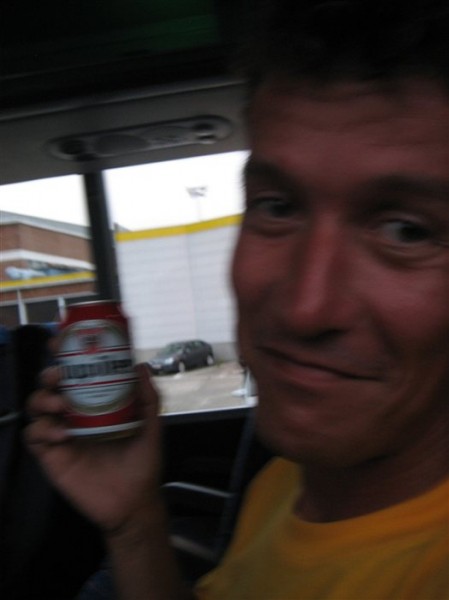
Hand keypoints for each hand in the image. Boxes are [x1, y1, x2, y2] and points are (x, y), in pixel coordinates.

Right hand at [26, 363, 161, 534]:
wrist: (133, 502)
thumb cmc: (142, 462)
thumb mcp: (151, 426)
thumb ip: (149, 398)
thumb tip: (140, 366)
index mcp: (96, 403)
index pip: (76, 374)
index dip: (65, 356)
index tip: (61, 341)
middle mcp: (75, 414)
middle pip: (51, 385)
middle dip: (50, 374)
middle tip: (59, 374)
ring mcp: (60, 433)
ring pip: (36, 406)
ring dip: (43, 399)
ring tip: (61, 404)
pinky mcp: (51, 455)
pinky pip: (34, 435)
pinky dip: (42, 430)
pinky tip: (62, 435)